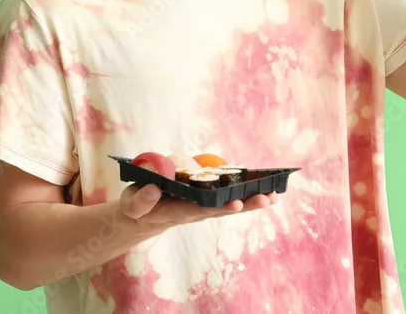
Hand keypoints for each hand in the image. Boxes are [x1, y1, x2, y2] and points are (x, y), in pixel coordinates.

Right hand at [117, 183, 276, 235]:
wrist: (140, 216)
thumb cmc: (135, 208)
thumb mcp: (132, 205)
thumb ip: (140, 200)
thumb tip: (154, 190)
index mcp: (175, 211)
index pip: (199, 209)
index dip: (217, 207)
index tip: (235, 204)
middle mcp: (193, 210)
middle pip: (221, 208)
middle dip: (245, 204)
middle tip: (267, 200)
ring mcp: (200, 206)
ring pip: (228, 204)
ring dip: (251, 201)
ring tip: (274, 197)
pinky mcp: (204, 199)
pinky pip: (226, 196)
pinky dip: (244, 193)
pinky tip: (263, 189)